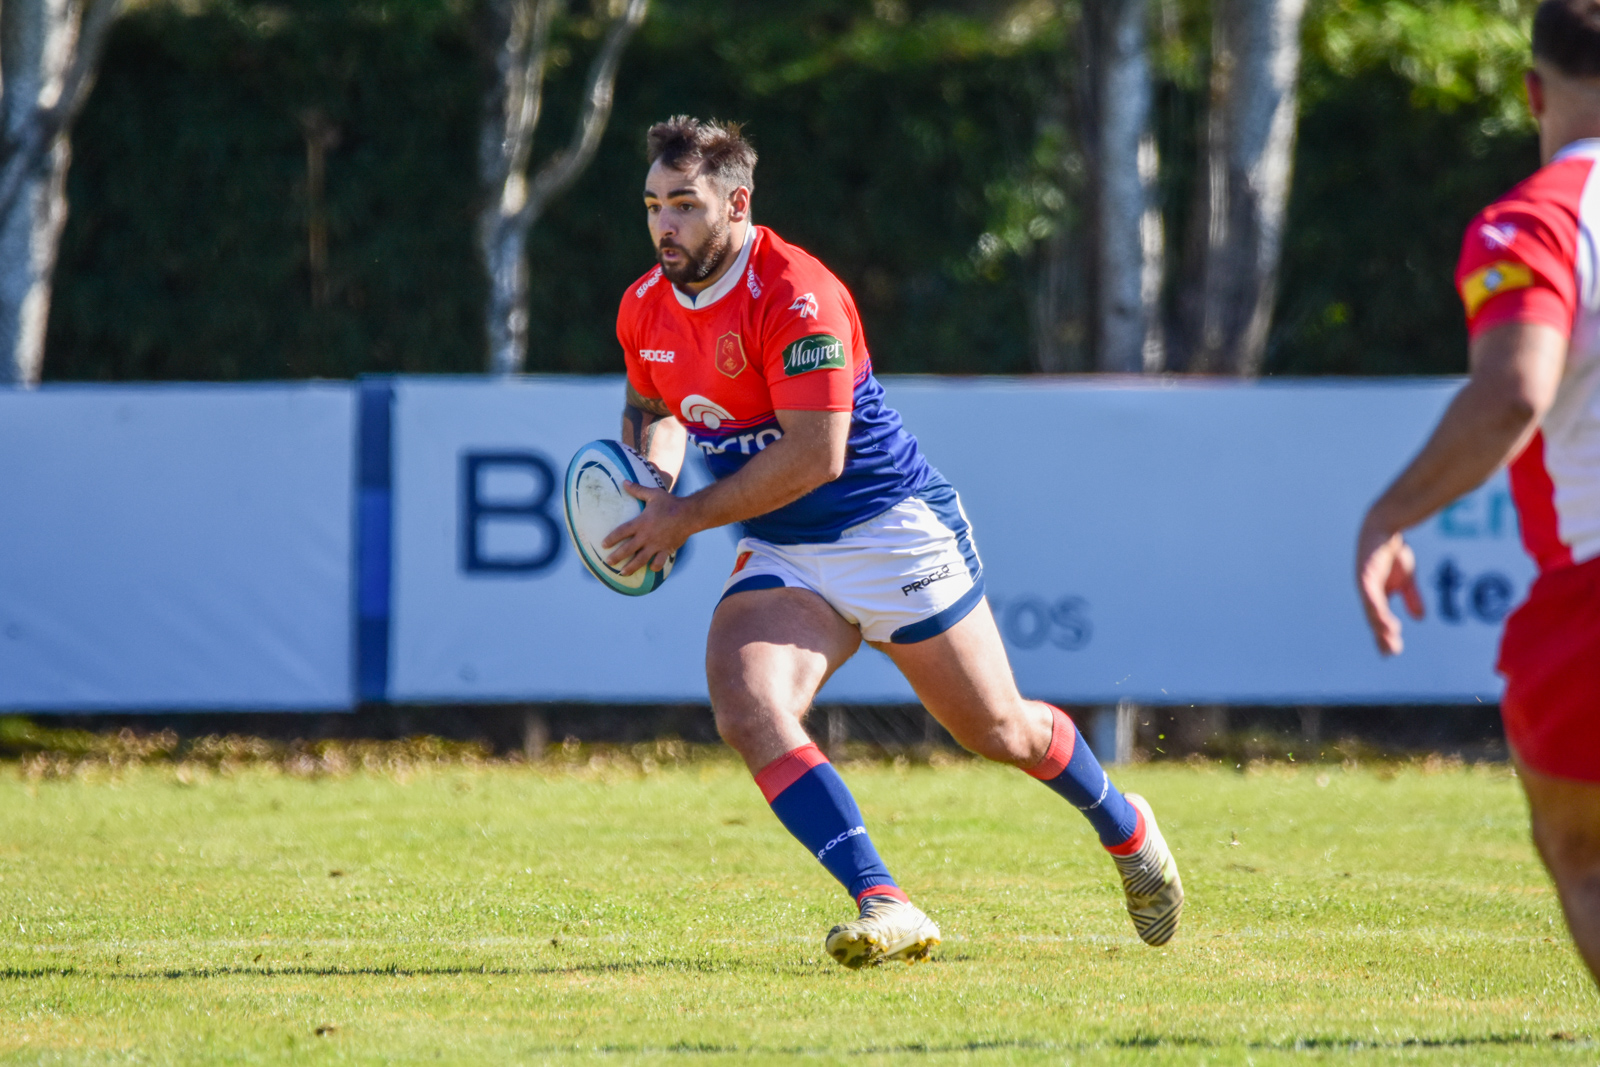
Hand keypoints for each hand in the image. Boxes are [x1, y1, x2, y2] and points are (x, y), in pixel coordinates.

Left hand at [602, 481, 692, 575]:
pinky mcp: (666, 550)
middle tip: (608, 562)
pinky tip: (650, 568)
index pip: (621, 532)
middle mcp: (646, 536)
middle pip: (627, 550)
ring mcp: (656, 545)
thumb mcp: (653, 494)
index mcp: (641, 523)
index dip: (611, 539)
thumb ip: (638, 490)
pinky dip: (654, 566)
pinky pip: (659, 562)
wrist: (689, 514)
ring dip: (631, 567)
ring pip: (640, 560)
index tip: (603, 545)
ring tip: (623, 573)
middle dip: (616, 557)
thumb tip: (624, 482)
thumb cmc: (670, 503)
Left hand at [1356, 519, 1424, 655]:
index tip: (1391, 652)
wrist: (1385, 525)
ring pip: (1371, 609)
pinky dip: (1375, 605)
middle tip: (1390, 652)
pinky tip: (1380, 616)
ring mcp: (1364, 584)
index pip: (1380, 621)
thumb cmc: (1392, 551)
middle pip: (1374, 619)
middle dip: (1381, 636)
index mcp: (1376, 596)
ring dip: (1379, 624)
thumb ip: (1411, 598)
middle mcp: (1367, 593)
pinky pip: (1369, 593)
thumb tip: (1419, 619)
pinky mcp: (1364, 573)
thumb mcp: (1407, 578)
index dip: (1385, 636)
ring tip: (1387, 637)